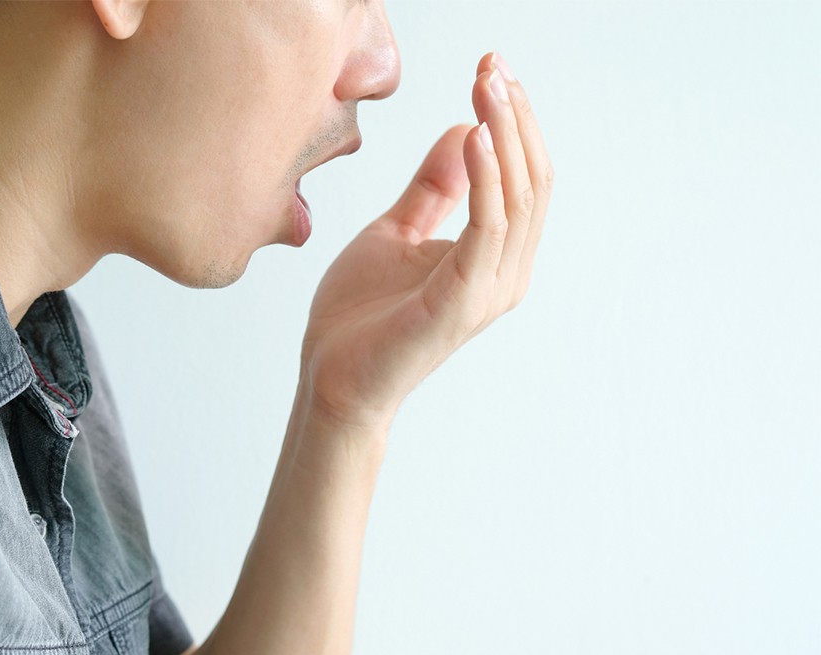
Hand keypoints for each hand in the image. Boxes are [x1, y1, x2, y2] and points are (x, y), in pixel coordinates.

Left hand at [301, 53, 553, 431]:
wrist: (333, 377)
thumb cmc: (361, 315)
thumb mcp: (398, 230)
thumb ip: (434, 188)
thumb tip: (463, 131)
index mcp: (493, 256)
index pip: (523, 177)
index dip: (513, 122)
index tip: (490, 69)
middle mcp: (505, 271)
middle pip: (532, 180)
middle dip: (515, 117)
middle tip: (493, 65)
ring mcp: (490, 289)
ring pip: (519, 198)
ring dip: (505, 135)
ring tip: (487, 85)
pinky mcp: (465, 302)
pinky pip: (488, 228)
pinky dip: (486, 178)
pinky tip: (473, 136)